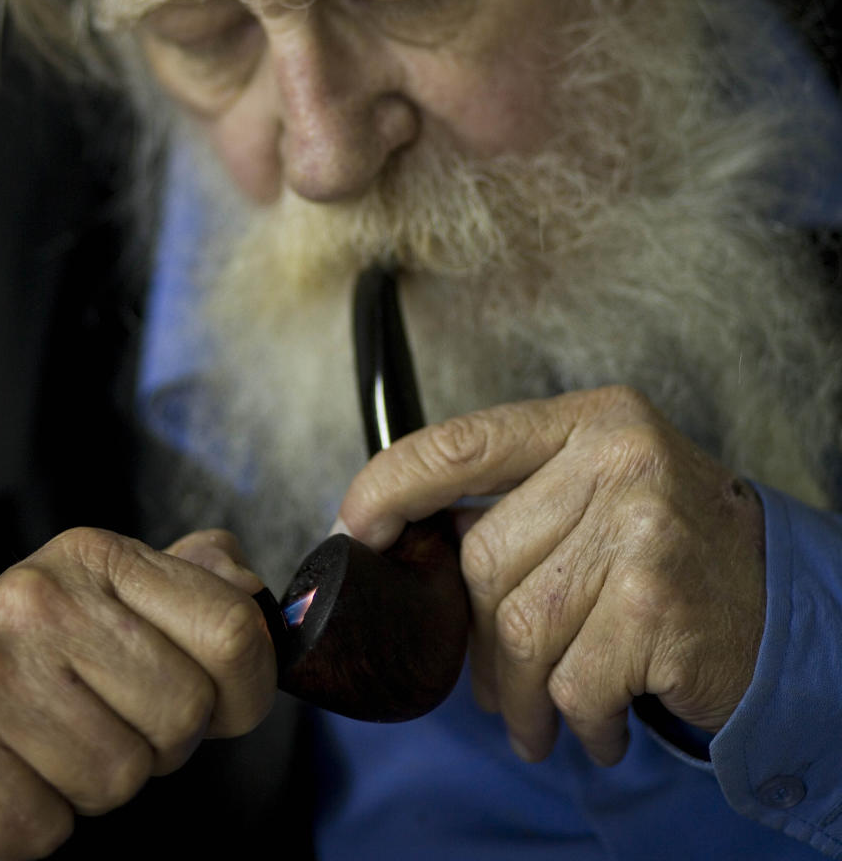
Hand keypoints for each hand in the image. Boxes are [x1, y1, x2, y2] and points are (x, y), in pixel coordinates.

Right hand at [0, 527, 276, 859]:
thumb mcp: (94, 600)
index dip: (246, 687)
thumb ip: (183, 585)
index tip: (220, 704)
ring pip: (121, 779)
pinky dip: (31, 826)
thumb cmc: (8, 667)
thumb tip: (254, 588)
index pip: (231, 627)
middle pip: (185, 715)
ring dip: (88, 787)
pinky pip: (48, 829)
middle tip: (98, 726)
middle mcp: (41, 599)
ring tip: (40, 749)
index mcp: (92, 557)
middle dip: (156, 745)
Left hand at [335, 385, 765, 765]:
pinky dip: (577, 720)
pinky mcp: (657, 601)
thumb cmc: (671, 550)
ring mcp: (641, 526)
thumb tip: (412, 544)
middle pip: (483, 557)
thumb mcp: (603, 489)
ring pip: (518, 626)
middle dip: (476, 636)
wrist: (786, 604)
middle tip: (496, 684)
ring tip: (544, 717)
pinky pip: (571, 681)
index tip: (357, 526)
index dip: (394, 484)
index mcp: (591, 419)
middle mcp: (618, 457)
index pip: (464, 441)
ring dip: (522, 695)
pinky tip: (602, 724)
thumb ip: (522, 498)